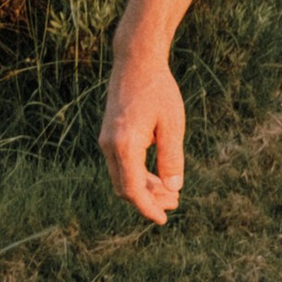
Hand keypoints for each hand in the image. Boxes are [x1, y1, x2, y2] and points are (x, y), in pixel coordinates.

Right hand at [99, 40, 187, 223]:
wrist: (135, 62)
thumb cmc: (158, 90)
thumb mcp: (172, 125)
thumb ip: (172, 158)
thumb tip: (173, 188)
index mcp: (125, 145)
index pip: (133, 190)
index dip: (148, 208)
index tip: (163, 220)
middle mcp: (109, 145)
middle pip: (125, 188)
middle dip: (148, 200)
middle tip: (175, 203)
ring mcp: (106, 141)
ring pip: (122, 177)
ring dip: (144, 188)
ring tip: (171, 193)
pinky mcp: (109, 136)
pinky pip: (121, 164)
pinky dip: (138, 174)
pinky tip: (158, 176)